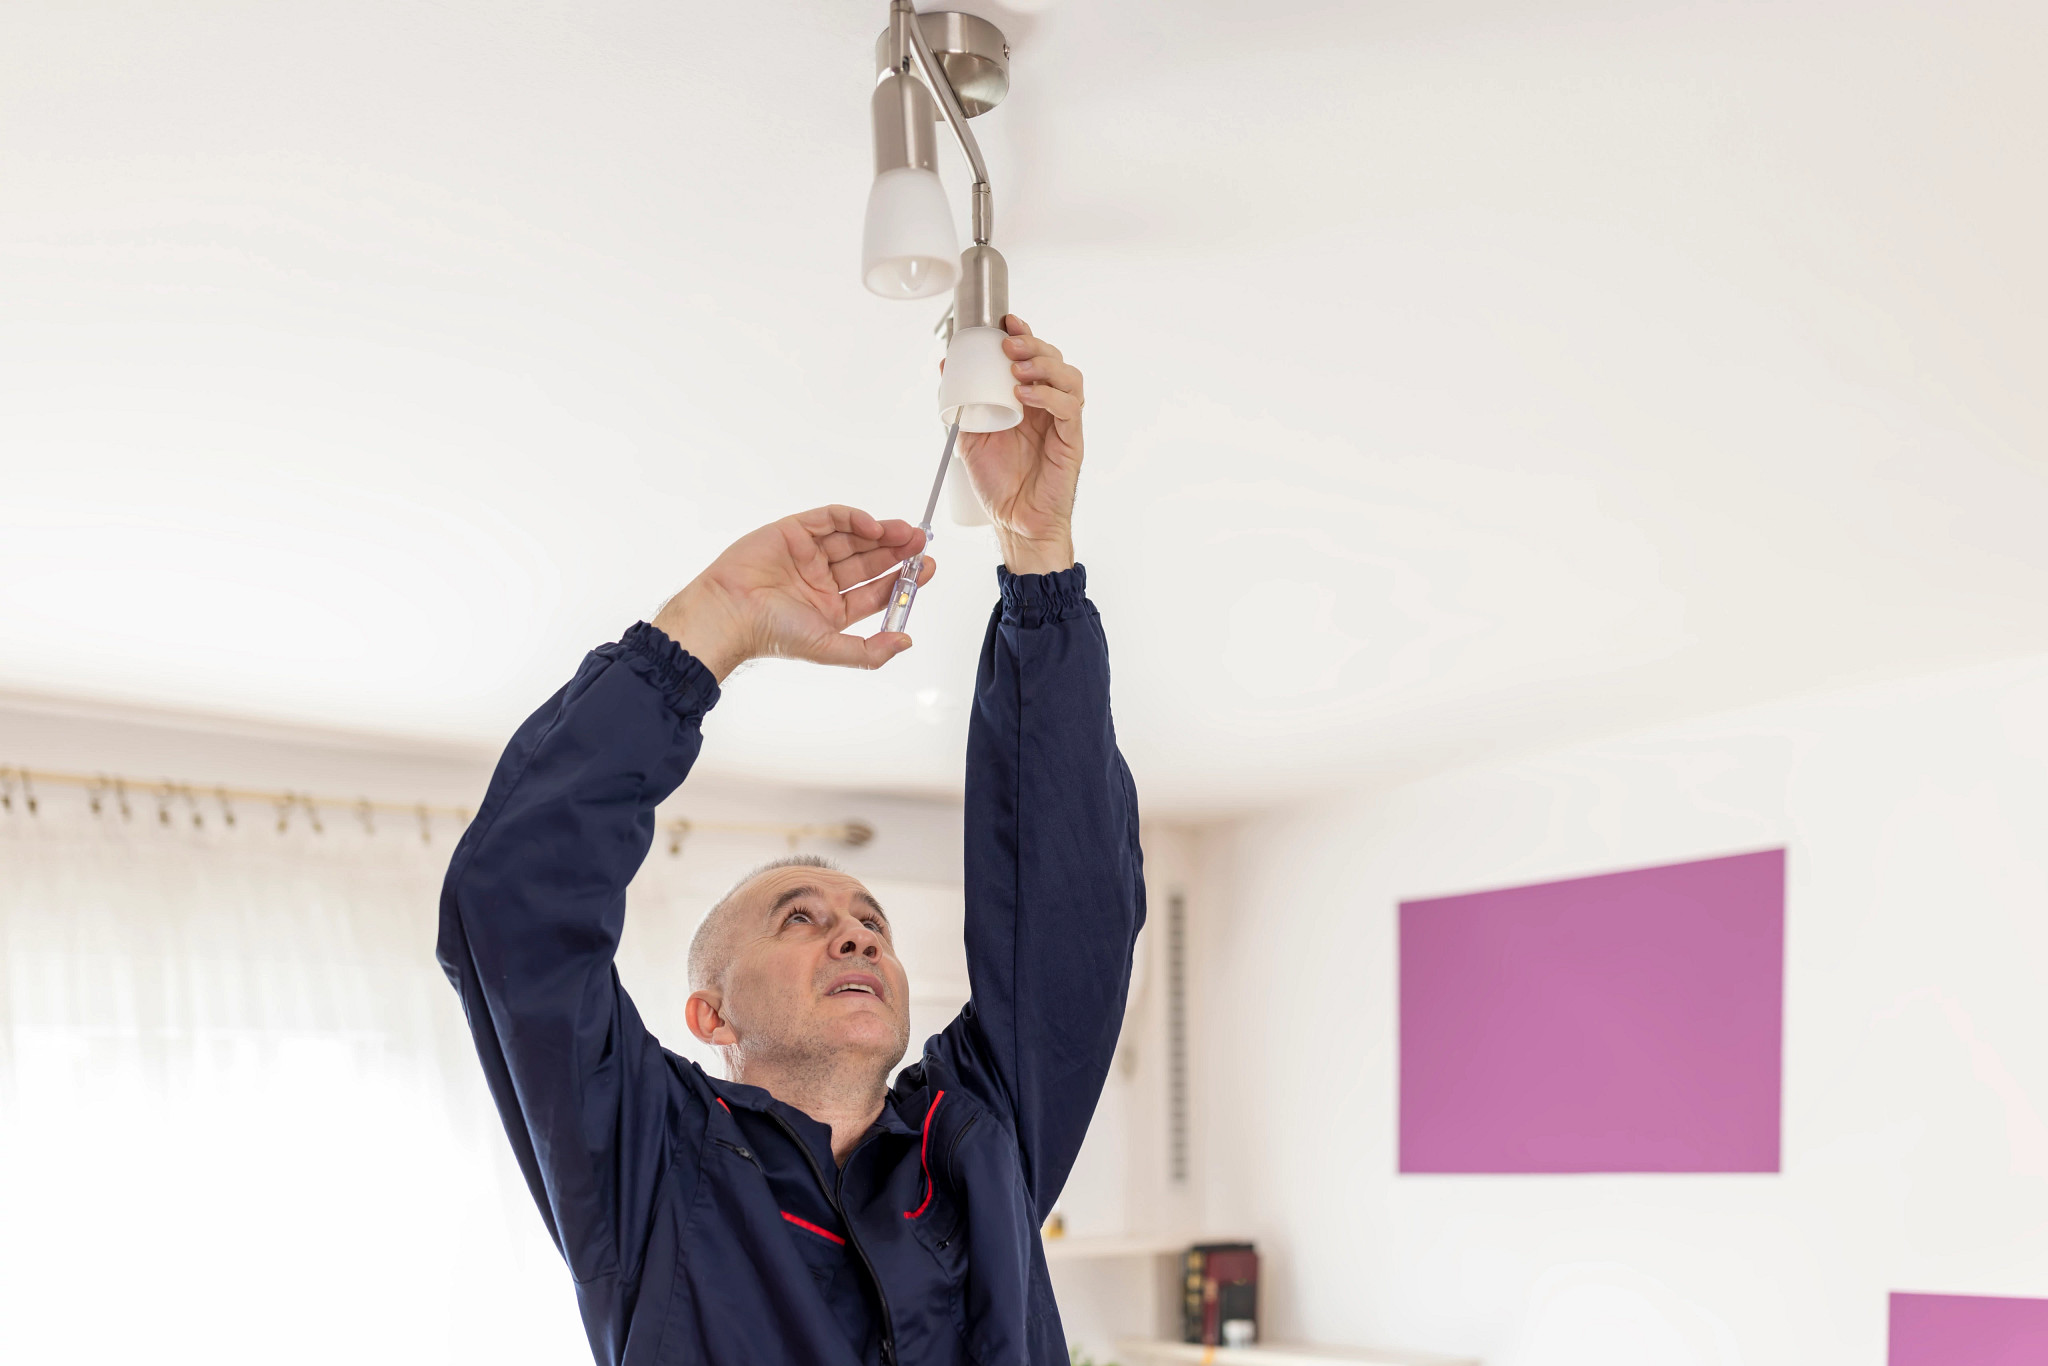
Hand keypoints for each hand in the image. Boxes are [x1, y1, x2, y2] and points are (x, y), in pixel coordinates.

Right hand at [651, 506, 933, 681]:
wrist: (730, 611)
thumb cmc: (772, 633)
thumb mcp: (829, 648)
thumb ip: (870, 650)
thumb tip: (905, 642)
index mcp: (831, 608)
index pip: (876, 590)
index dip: (903, 579)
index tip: (927, 569)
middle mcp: (821, 580)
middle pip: (868, 559)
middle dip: (897, 551)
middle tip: (922, 543)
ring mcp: (808, 554)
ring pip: (852, 537)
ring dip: (881, 533)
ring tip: (906, 532)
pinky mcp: (793, 531)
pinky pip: (829, 519)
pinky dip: (853, 519)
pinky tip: (873, 525)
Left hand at [957, 315, 1082, 574]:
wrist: (1014, 523)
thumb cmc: (999, 484)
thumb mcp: (970, 438)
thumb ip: (961, 406)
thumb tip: (945, 369)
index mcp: (1027, 401)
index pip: (1033, 357)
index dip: (1024, 334)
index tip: (1006, 321)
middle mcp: (1048, 407)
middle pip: (1053, 359)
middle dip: (1032, 344)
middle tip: (1009, 345)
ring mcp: (1062, 423)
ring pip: (1069, 377)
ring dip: (1043, 365)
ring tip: (1017, 369)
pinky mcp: (1072, 440)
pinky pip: (1069, 408)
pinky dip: (1049, 394)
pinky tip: (1028, 395)